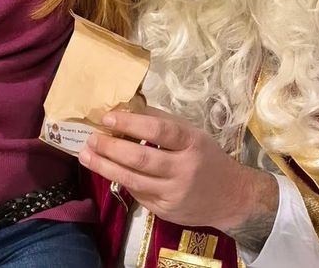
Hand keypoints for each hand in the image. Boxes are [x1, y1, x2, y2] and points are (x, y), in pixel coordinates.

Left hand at [78, 107, 277, 235]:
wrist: (232, 197)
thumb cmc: (206, 157)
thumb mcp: (192, 133)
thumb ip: (162, 121)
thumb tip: (128, 108)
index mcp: (192, 143)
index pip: (159, 130)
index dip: (131, 122)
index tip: (107, 117)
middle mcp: (184, 170)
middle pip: (141, 158)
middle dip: (111, 147)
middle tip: (90, 138)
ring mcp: (174, 194)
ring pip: (134, 180)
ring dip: (106, 167)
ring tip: (86, 155)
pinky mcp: (167, 212)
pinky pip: (138, 195)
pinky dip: (121, 181)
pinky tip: (107, 170)